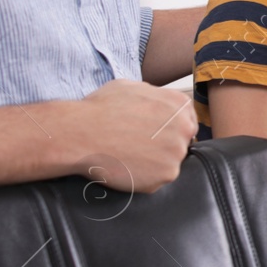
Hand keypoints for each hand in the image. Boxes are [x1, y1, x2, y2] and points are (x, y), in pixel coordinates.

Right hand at [68, 80, 194, 191]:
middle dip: (163, 146)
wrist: (81, 134)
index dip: (167, 129)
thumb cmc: (100, 109)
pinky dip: (144, 177)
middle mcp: (185, 128)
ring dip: (153, 162)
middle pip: (181, 142)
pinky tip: (126, 167)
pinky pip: (158, 179)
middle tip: (137, 147)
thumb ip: (155, 96)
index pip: (186, 121)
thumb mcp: (132, 87)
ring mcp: (177, 153)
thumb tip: (158, 104)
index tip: (152, 134)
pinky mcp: (166, 175)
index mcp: (179, 105)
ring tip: (128, 156)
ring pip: (169, 162)